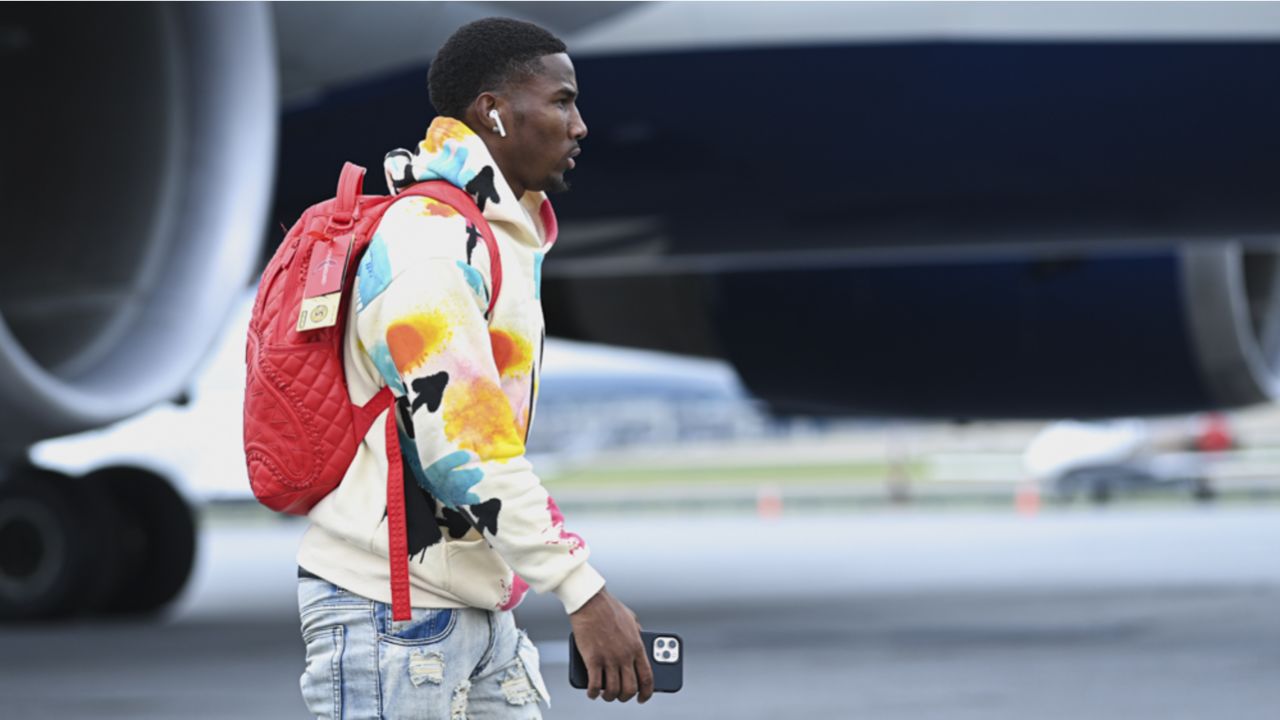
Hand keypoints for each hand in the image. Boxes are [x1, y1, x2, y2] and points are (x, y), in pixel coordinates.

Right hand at [569, 588, 653, 702]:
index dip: (646, 692)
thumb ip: (638, 632)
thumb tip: (642, 640)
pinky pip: (594, 684)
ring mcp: (609, 658)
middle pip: (630, 688)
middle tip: (621, 697)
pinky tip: (592, 692)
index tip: (643, 697)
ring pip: (612, 690)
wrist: (591, 601)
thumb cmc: (610, 607)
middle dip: (626, 697)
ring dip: (609, 697)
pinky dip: (593, 693)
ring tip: (605, 695)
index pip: (647, 677)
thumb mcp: (632, 619)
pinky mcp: (592, 659)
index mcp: (638, 646)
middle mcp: (625, 655)